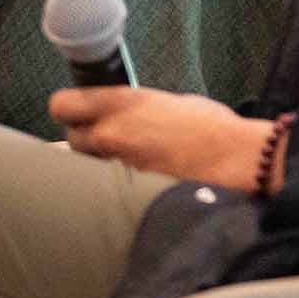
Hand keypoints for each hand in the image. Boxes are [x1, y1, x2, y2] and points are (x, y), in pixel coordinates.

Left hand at [50, 88, 276, 191]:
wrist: (236, 161)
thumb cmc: (212, 127)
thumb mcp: (169, 102)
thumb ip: (138, 108)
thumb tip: (127, 116)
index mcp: (120, 104)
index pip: (62, 105)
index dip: (70, 109)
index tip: (78, 111)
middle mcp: (110, 135)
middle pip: (73, 139)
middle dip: (87, 141)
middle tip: (109, 141)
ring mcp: (117, 168)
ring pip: (89, 168)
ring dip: (101, 166)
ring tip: (129, 164)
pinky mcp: (128, 195)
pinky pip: (109, 190)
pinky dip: (119, 188)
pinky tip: (139, 185)